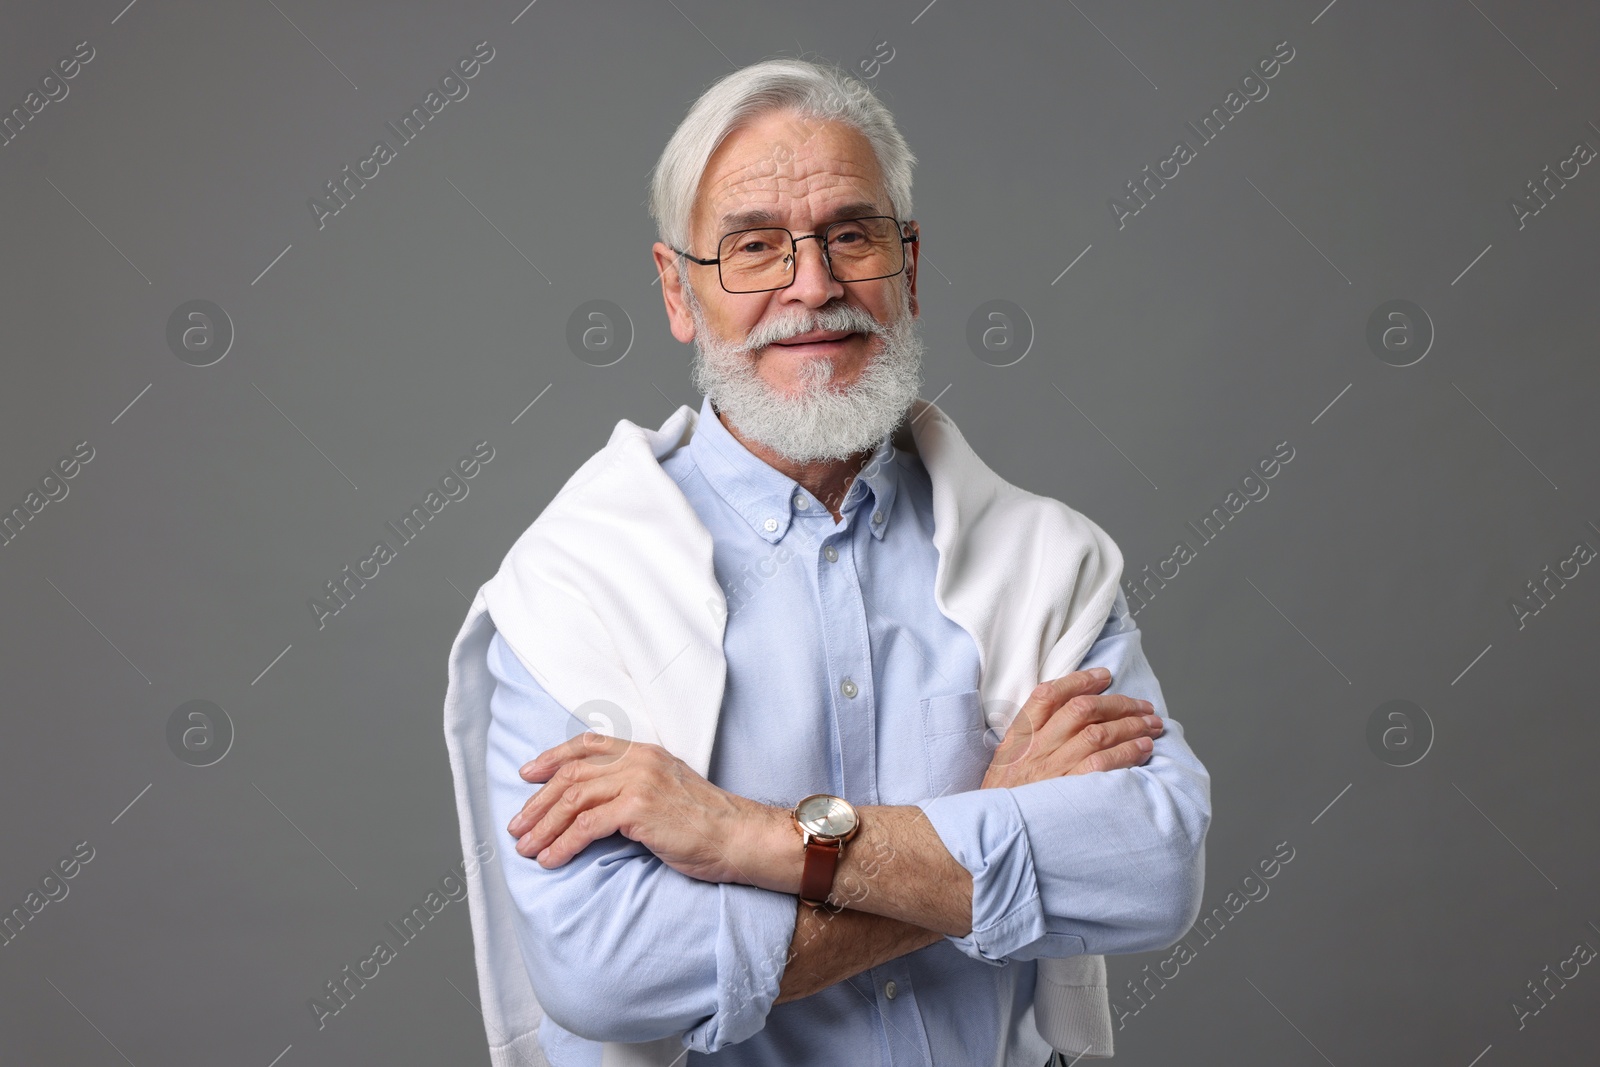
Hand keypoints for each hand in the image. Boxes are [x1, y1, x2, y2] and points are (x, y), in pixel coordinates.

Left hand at [505, 732, 781, 883]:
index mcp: (644, 751)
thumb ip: (633, 786)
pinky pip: (587, 826)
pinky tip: (551, 860)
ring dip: (544, 827)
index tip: (526, 774)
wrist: (739, 836)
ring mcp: (639, 781)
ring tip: (526, 849)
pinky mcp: (639, 809)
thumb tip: (593, 806)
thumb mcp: (666, 791)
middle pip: (572, 774)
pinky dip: (563, 844)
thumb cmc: (705, 824)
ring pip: (574, 799)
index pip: (587, 745)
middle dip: (538, 803)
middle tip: (517, 827)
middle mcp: (639, 760)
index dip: (551, 757)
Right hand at [981, 668, 1162, 788]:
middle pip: (1080, 710)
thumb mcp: (1006, 763)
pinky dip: (1127, 752)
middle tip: (1142, 705)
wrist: (992, 837)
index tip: (1103, 676)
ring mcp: (1051, 770)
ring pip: (1097, 734)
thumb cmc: (1004, 801)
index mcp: (1018, 738)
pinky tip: (1143, 749)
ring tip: (1151, 725)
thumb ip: (1031, 739)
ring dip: (1130, 725)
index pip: (1047, 695)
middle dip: (1117, 703)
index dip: (1079, 681)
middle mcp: (1035, 749)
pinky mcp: (1068, 793)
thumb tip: (1069, 718)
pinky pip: (1103, 764)